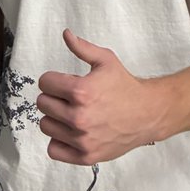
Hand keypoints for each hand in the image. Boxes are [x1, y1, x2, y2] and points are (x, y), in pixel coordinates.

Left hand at [36, 29, 162, 164]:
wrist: (147, 114)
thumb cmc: (125, 86)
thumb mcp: (105, 60)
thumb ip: (82, 48)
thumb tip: (66, 34)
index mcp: (81, 91)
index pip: (44, 83)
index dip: (53, 79)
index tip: (63, 82)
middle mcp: (79, 117)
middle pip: (42, 104)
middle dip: (53, 97)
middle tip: (68, 97)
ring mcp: (82, 139)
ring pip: (46, 126)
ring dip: (55, 118)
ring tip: (71, 113)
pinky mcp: (86, 156)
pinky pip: (54, 150)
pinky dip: (59, 141)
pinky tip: (70, 132)